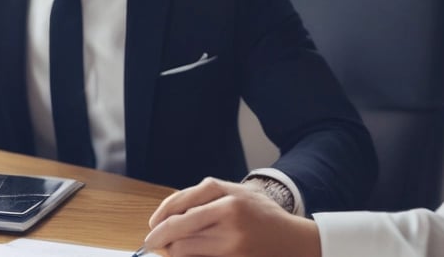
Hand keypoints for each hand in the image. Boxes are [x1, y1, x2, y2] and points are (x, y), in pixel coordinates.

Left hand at [145, 177, 320, 256]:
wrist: (293, 240)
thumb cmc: (261, 215)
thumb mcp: (237, 194)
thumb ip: (206, 198)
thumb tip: (167, 214)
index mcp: (227, 193)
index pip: (181, 202)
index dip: (161, 215)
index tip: (152, 224)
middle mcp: (229, 213)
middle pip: (178, 226)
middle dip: (158, 236)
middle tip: (150, 242)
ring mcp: (231, 239)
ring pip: (184, 247)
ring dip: (173, 250)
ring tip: (173, 250)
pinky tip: (188, 256)